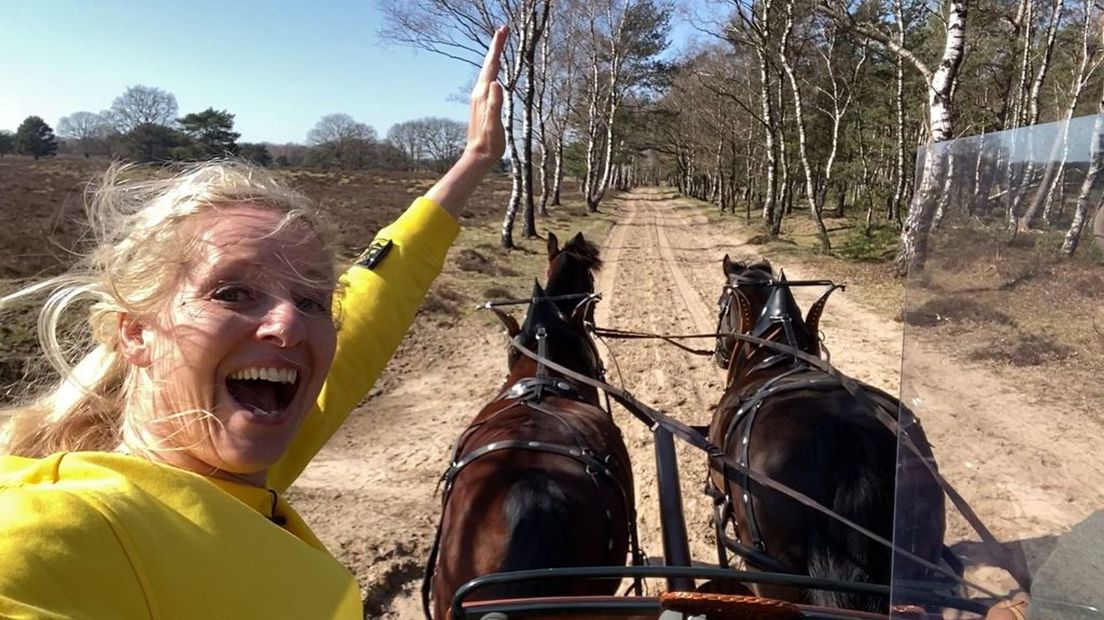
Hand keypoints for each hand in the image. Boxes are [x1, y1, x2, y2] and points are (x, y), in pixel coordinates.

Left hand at [464, 25, 507, 167]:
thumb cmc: (489, 142)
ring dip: (494, 55)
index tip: (503, 29)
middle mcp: (479, 92)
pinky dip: (493, 68)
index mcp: (483, 94)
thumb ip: (495, 104)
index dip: (498, 47)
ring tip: (500, 42)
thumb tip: (497, 83)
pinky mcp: (481, 103)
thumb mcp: (495, 124)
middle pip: (489, 64)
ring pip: (488, 70)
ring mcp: (479, 97)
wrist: (478, 155)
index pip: (492, 65)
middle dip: (496, 46)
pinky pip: (488, 79)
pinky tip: (496, 70)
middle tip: (503, 28)